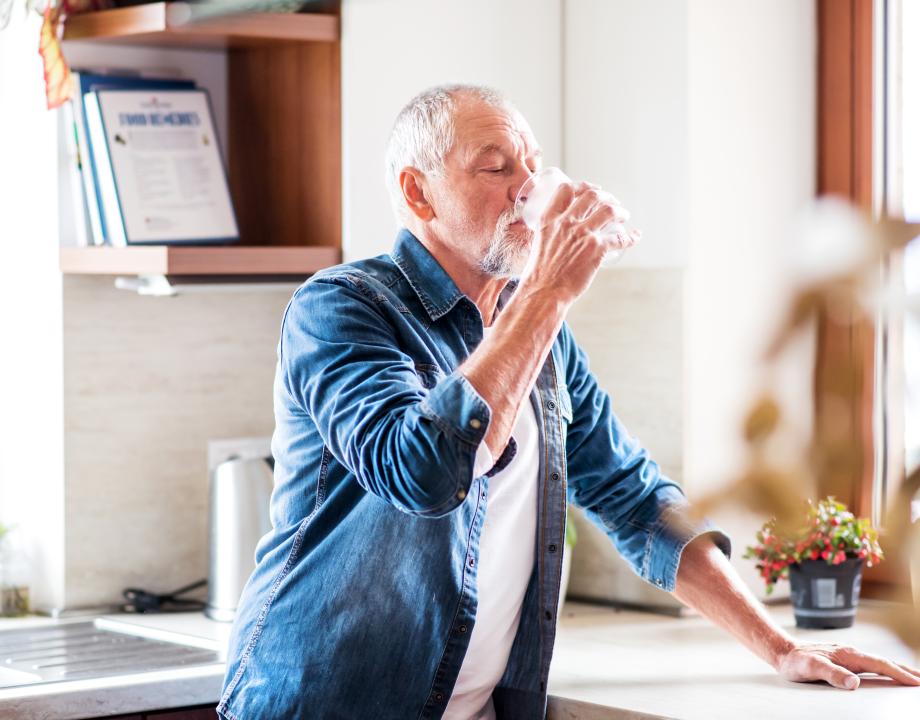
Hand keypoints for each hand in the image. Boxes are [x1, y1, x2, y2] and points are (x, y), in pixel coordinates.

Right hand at [517, 181, 637, 304]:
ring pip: (609, 211)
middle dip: (606, 196)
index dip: (582, 186)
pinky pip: (620, 237)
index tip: (592, 190)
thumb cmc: (539, 274)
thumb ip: (551, 234)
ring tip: (624, 215)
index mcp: (549, 220)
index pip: (566, 190)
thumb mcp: (539, 244)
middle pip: (592, 196)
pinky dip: (631, 237)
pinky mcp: (596, 250)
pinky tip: (635, 237)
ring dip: (620, 211)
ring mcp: (582, 235)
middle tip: (613, 202)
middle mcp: (566, 223)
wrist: (543, 292)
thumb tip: (561, 235)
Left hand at [776, 641, 919, 689]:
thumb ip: (832, 675)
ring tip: (914, 677)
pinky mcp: (845, 660)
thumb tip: (854, 683)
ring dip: (897, 669)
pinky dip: (885, 669)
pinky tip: (887, 674)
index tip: (916, 682)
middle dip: (905, 671)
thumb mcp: (811, 669)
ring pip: (879, 663)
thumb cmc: (796, 662)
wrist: (784, 652)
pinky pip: (870, 665)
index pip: (880, 664)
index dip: (899, 673)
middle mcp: (851, 653)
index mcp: (848, 655)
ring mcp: (849, 656)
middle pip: (884, 662)